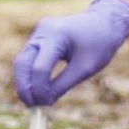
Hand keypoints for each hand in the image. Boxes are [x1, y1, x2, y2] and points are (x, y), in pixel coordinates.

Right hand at [12, 0, 128, 105]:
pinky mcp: (40, 35)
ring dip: (24, 81)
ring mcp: (40, 31)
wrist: (106, 22)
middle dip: (24, 86)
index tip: (45, 106)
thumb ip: (63, 84)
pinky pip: (29, 57)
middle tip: (30, 106)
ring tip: (33, 101)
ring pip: (22, 60)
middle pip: (22, 62)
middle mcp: (44, 30)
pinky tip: (36, 89)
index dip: (40, 90)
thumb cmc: (100, 44)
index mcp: (58, 35)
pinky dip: (30, 73)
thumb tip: (44, 102)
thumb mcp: (85, 68)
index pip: (40, 68)